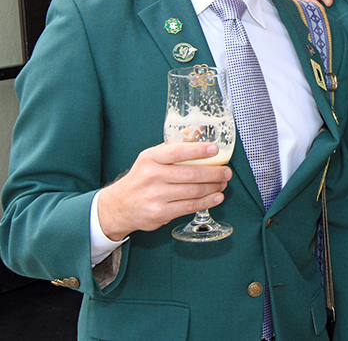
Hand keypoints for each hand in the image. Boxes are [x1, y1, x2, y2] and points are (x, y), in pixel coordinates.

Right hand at [97, 142, 231, 240]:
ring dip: (213, 187)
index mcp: (150, 158)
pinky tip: (217, 197)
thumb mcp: (151, 158)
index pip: (177, 152)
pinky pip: (190, 206)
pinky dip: (207, 202)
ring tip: (223, 183)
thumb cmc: (142, 178)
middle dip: (214, 173)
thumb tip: (199, 135)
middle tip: (226, 171)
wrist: (120, 205)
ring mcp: (156, 196)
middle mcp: (152, 176)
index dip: (198, 150)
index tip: (215, 149)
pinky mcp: (161, 212)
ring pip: (193, 191)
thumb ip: (173, 148)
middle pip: (190, 174)